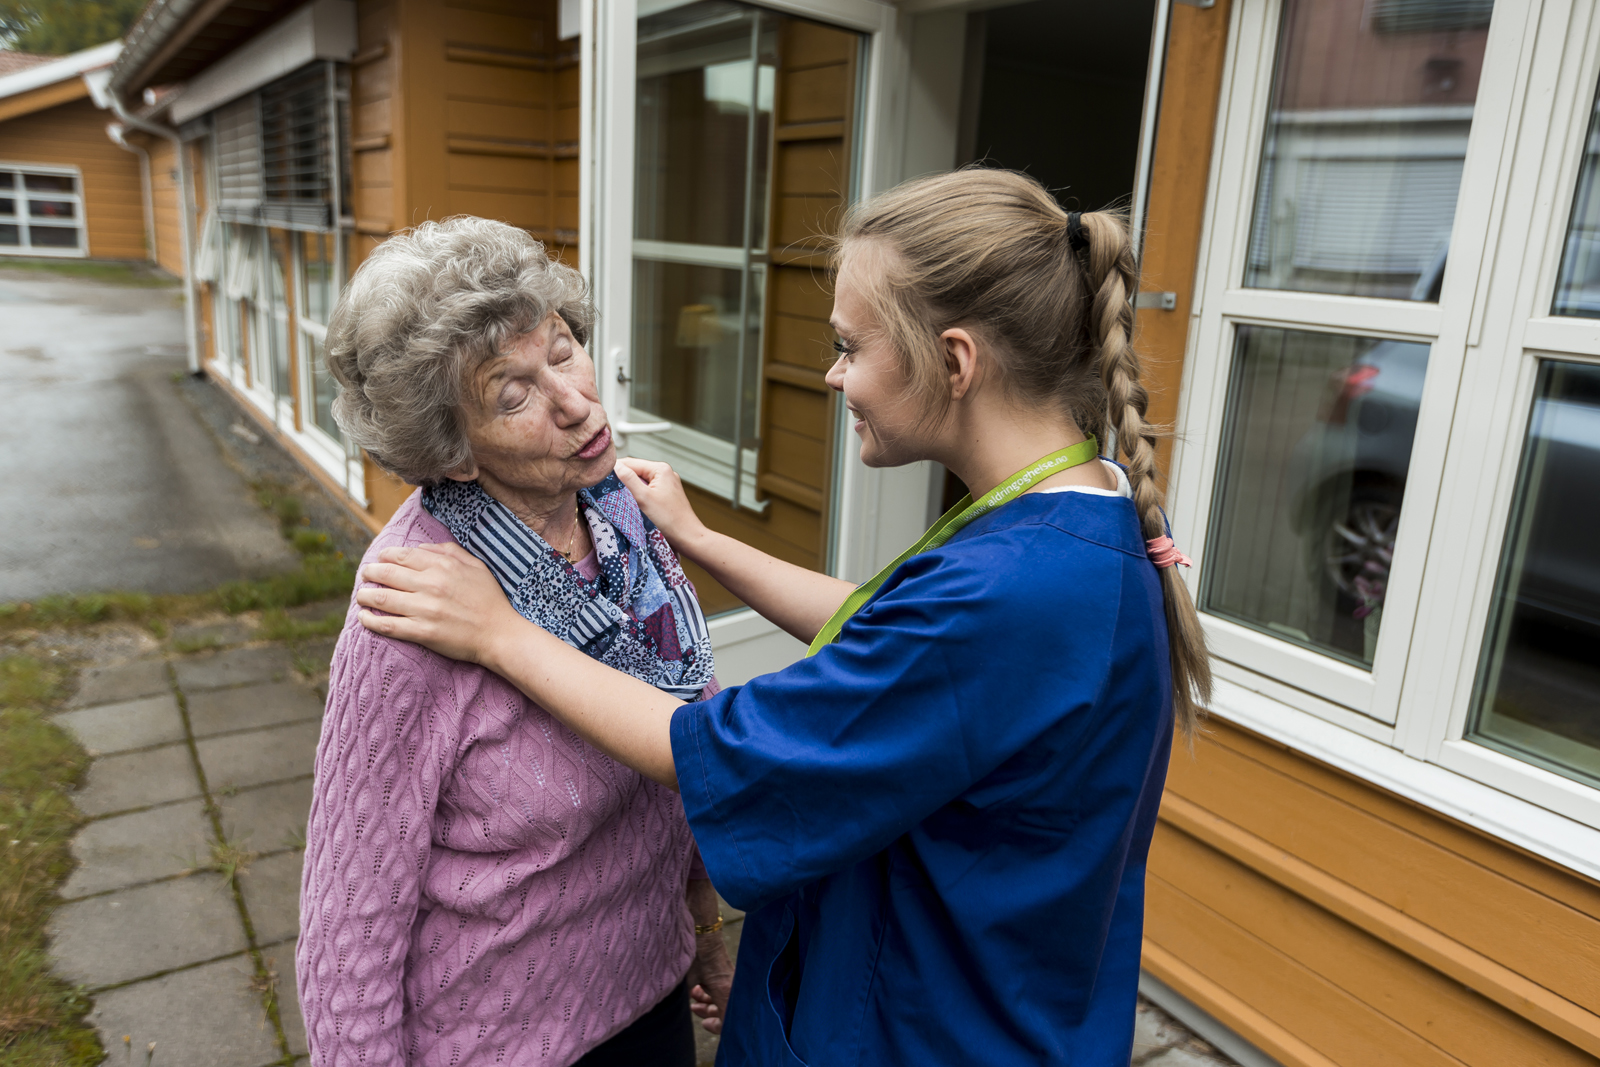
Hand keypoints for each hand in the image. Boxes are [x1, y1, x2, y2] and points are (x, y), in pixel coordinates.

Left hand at [355, 543, 524, 666]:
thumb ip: (448, 551)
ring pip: (383, 598)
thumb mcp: (476, 565)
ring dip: (365, 595)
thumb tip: (421, 548)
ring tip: (361, 595)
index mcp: (443, 566)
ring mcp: (425, 609)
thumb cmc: (489, 599)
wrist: (499, 634)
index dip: (385, 556)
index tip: (380, 559)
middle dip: (370, 572)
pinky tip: (363, 617)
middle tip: (365, 575)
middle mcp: (431, 585)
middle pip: (387, 574)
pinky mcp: (422, 632)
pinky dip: (370, 620)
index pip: (403, 556)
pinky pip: (388, 624)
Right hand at [614, 458, 708, 555]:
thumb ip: (628, 479)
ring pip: (640, 481)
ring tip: (619, 498)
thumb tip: (614, 465)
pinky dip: (638, 495)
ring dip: (630, 488)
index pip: (630, 462)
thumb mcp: (643, 497)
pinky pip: (647, 490)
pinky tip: (632, 503)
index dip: (615, 470)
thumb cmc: (669, 519)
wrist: (688, 537)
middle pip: (635, 471)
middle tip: (607, 490)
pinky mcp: (666, 495)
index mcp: (660, 469)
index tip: (600, 479)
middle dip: (622, 480)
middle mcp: (665, 473)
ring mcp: (667, 484)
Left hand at [686, 935, 733, 1034]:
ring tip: (693, 996)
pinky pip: (723, 990)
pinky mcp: (728, 975)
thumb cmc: (696, 955)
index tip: (704, 1024)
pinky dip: (711, 993)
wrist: (703, 932)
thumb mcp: (691, 982)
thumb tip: (693, 1011)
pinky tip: (698, 988)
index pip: (727, 1021)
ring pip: (723, 1000)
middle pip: (726, 1011)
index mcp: (726, 993)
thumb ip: (695, 999)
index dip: (717, 1028)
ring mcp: (732, 981)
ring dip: (708, 1002)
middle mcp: (733, 988)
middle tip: (694, 1009)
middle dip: (709, 1013)